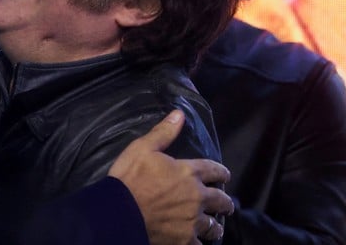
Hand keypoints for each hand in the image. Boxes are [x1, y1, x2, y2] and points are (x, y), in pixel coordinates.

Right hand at [108, 110, 232, 244]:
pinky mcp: (184, 240)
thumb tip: (179, 114)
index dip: (221, 172)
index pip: (214, 170)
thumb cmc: (129, 178)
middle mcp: (197, 197)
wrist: (119, 211)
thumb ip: (164, 132)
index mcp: (189, 172)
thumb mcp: (143, 148)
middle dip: (225, 202)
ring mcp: (192, 220)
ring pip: (213, 225)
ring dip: (215, 225)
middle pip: (220, 200)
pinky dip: (200, 244)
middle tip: (226, 205)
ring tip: (215, 228)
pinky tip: (199, 244)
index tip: (225, 176)